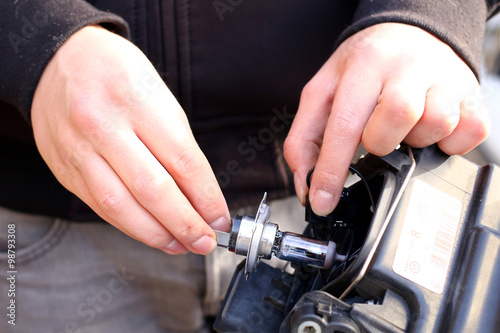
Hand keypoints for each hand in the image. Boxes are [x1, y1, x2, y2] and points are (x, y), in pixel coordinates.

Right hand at [31, 26, 229, 254]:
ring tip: (181, 245)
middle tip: (205, 241)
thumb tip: (199, 195)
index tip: (220, 217)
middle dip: (185, 223)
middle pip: (152, 189)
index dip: (206, 197)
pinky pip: (100, 207)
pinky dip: (130, 226)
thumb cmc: (119, 75)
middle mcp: (105, 126)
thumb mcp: (158, 95)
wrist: (60, 61)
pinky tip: (151, 233)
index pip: (182, 161)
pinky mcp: (66, 169)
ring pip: (121, 206)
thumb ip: (177, 145)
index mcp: (137, 101)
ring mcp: (80, 149)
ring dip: (157, 234)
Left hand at [285, 23, 489, 214]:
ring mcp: (444, 79)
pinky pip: (467, 134)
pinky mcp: (472, 95)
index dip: (331, 170)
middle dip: (379, 142)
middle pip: (393, 123)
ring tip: (405, 126)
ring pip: (434, 127)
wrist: (409, 33)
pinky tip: (431, 129)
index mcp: (364, 66)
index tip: (322, 202)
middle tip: (377, 133)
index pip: (344, 124)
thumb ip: (304, 139)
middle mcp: (406, 67)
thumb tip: (306, 186)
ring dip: (414, 140)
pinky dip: (447, 143)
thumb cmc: (364, 67)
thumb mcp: (323, 92)